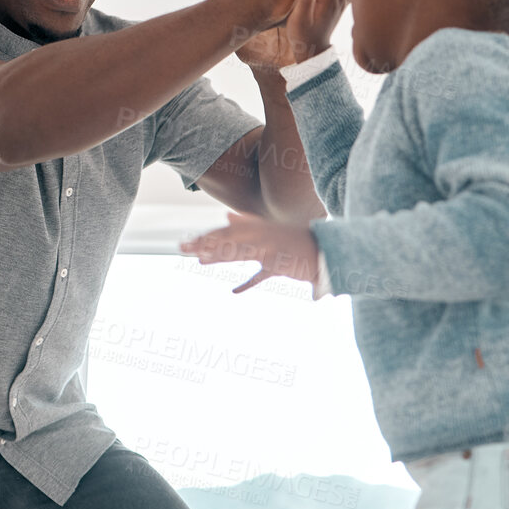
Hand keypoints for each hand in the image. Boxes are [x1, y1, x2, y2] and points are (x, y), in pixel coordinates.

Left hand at [179, 212, 321, 293]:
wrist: (324, 251)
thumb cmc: (295, 242)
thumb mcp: (270, 230)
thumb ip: (248, 223)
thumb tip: (227, 217)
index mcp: (259, 228)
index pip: (227, 231)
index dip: (207, 236)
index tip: (190, 242)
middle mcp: (262, 236)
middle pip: (228, 239)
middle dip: (204, 243)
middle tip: (183, 247)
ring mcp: (271, 250)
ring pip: (240, 252)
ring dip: (219, 256)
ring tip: (200, 260)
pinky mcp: (282, 265)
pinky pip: (263, 275)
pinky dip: (249, 283)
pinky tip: (234, 291)